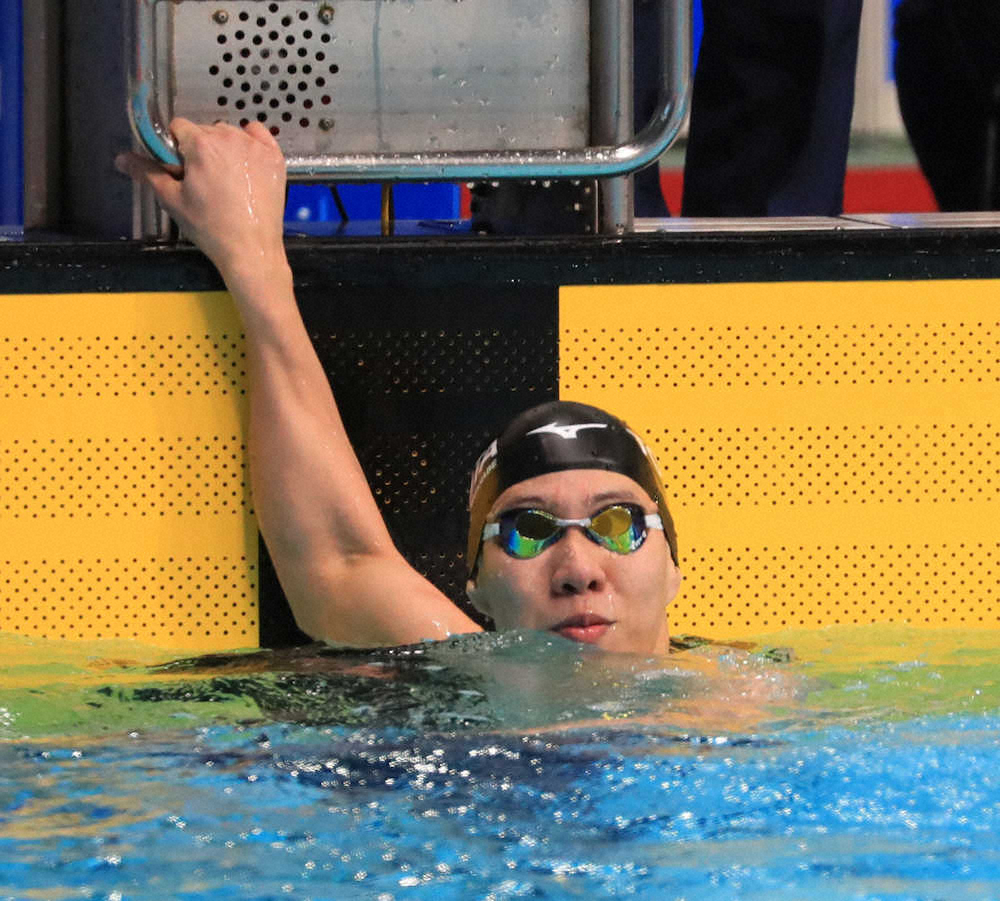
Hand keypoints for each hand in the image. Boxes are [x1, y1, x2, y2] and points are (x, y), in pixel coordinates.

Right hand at [116, 119, 287, 277]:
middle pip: (205, 130)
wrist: (251, 250)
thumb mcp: (173, 200)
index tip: (181, 169)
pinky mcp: (274, 158)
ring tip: (226, 180)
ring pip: (230, 133)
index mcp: (201, 144)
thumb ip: (147, 173)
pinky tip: (246, 164)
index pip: (178, 127)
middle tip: (204, 180)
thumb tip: (121, 158)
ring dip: (224, 148)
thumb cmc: (210, 227)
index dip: (176, 148)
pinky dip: (251, 143)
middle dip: (200, 149)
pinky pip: (259, 135)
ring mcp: (255, 146)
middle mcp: (229, 137)